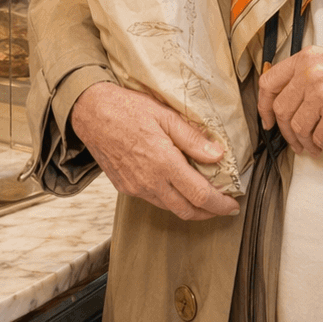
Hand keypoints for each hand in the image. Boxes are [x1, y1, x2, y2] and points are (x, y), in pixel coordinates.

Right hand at [69, 81, 239, 220]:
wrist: (90, 112)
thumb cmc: (126, 108)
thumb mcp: (164, 115)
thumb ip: (192, 139)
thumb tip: (218, 155)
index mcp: (163, 163)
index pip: (200, 195)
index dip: (220, 204)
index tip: (233, 205)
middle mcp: (149, 181)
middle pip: (187, 211)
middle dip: (209, 213)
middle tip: (222, 206)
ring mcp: (135, 187)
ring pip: (170, 208)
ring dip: (189, 207)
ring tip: (202, 196)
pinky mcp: (125, 187)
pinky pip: (153, 200)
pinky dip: (170, 199)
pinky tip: (175, 186)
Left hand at [257, 45, 322, 155]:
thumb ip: (305, 75)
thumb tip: (286, 102)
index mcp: (305, 58)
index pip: (268, 83)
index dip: (263, 106)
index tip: (268, 120)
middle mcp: (310, 74)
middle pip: (281, 111)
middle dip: (287, 132)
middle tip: (296, 142)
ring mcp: (322, 94)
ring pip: (298, 128)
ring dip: (305, 143)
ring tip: (316, 145)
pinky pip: (319, 138)